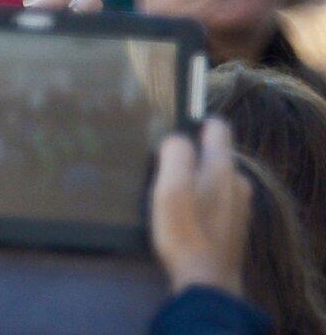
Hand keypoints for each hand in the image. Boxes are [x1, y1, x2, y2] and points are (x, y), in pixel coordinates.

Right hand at [151, 119, 251, 296]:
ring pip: (215, 181)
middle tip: (164, 175)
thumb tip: (177, 140)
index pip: (218, 126)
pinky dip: (203, 205)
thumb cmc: (184, 230)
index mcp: (222, 166)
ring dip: (197, 184)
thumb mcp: (170, 186)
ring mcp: (240, 206)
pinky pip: (217, 202)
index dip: (196, 124)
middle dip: (191, 158)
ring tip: (172, 201)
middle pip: (214, 155)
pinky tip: (187, 221)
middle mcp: (238, 181)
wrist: (206, 281)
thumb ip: (175, 154)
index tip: (174, 137)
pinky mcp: (235, 227)